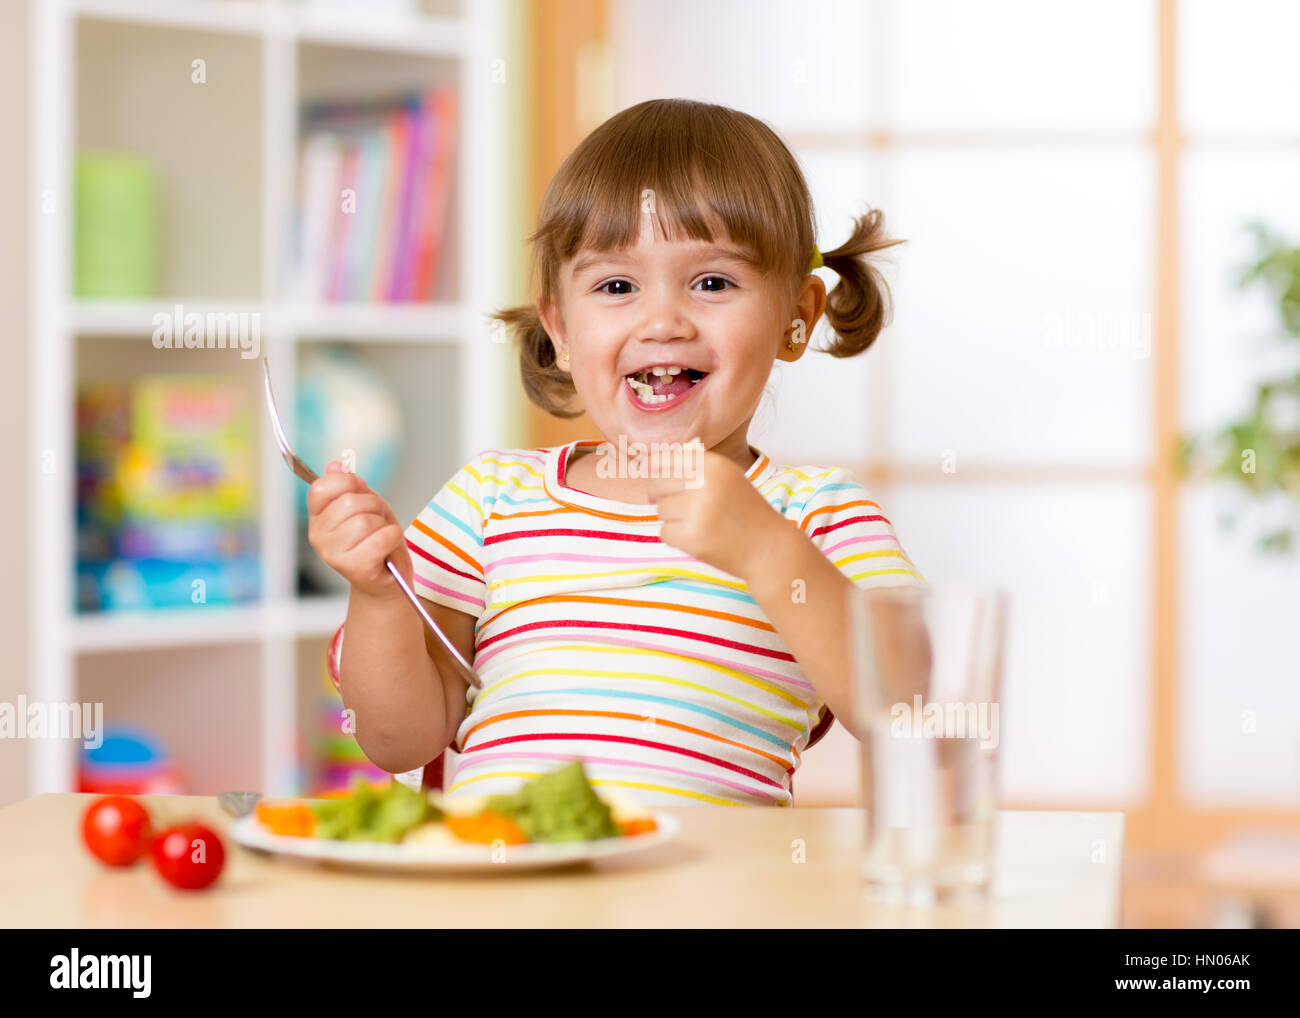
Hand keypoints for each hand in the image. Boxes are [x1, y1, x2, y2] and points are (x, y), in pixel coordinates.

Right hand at [306, 462, 412, 599]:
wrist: (386, 581)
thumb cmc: (375, 541)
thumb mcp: (364, 506)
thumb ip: (349, 486)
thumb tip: (336, 465)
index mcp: (317, 518)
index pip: (321, 487)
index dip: (347, 482)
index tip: (360, 490)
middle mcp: (318, 537)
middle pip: (350, 502)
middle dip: (374, 505)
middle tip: (377, 521)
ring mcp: (333, 554)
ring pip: (366, 520)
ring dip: (383, 524)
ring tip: (381, 537)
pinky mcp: (354, 568)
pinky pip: (382, 537)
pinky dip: (393, 537)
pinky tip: (387, 547)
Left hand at [645, 445, 787, 580]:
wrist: (768, 547)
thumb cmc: (744, 511)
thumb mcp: (726, 478)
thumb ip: (694, 467)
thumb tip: (646, 464)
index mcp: (714, 465)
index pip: (665, 459)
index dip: (655, 469)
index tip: (654, 476)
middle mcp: (705, 484)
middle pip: (657, 484)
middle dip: (661, 495)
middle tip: (682, 505)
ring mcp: (698, 512)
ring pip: (660, 510)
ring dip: (672, 518)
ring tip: (699, 522)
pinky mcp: (692, 538)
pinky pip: (664, 532)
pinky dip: (676, 537)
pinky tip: (698, 537)